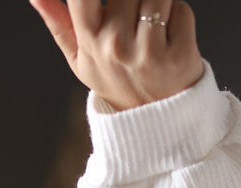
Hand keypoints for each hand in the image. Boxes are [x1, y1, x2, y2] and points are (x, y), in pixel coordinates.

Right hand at [30, 0, 204, 110]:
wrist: (155, 121)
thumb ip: (58, 23)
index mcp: (90, 40)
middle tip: (136, 18)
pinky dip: (180, 17)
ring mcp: (148, 52)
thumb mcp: (81, 60)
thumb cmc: (116, 82)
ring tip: (153, 26)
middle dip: (134, 0)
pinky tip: (171, 38)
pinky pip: (181, 10)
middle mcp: (116, 45)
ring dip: (159, 4)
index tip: (109, 6)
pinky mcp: (180, 56)